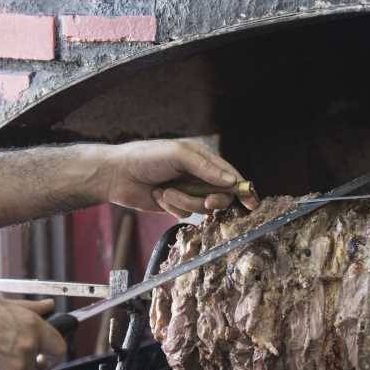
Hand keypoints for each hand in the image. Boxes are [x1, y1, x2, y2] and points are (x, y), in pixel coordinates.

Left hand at [100, 135, 258, 218]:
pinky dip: (174, 207)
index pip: (230, 175)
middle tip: (208, 202)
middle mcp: (198, 176)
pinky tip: (160, 197)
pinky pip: (186, 214)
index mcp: (203, 159)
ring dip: (185, 202)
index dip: (243, 189)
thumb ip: (207, 168)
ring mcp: (188, 191)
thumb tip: (232, 181)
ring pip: (202, 207)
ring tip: (166, 192)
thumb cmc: (146, 157)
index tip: (252, 203)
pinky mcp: (176, 205)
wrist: (116, 174)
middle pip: (221, 195)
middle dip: (213, 200)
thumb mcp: (179, 155)